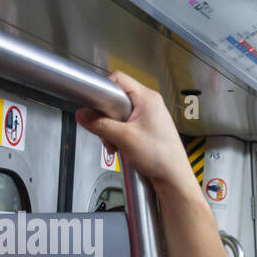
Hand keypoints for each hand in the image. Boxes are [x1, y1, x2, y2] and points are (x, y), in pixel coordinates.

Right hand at [75, 72, 195, 190]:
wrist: (173, 178)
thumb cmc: (161, 157)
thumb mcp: (123, 138)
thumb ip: (99, 124)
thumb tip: (83, 114)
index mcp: (147, 98)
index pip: (117, 79)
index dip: (103, 89)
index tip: (95, 104)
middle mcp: (150, 104)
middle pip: (115, 99)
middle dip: (106, 117)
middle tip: (109, 131)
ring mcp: (149, 117)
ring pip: (118, 115)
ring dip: (111, 130)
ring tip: (118, 143)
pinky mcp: (147, 129)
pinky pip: (125, 126)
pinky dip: (119, 137)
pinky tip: (122, 147)